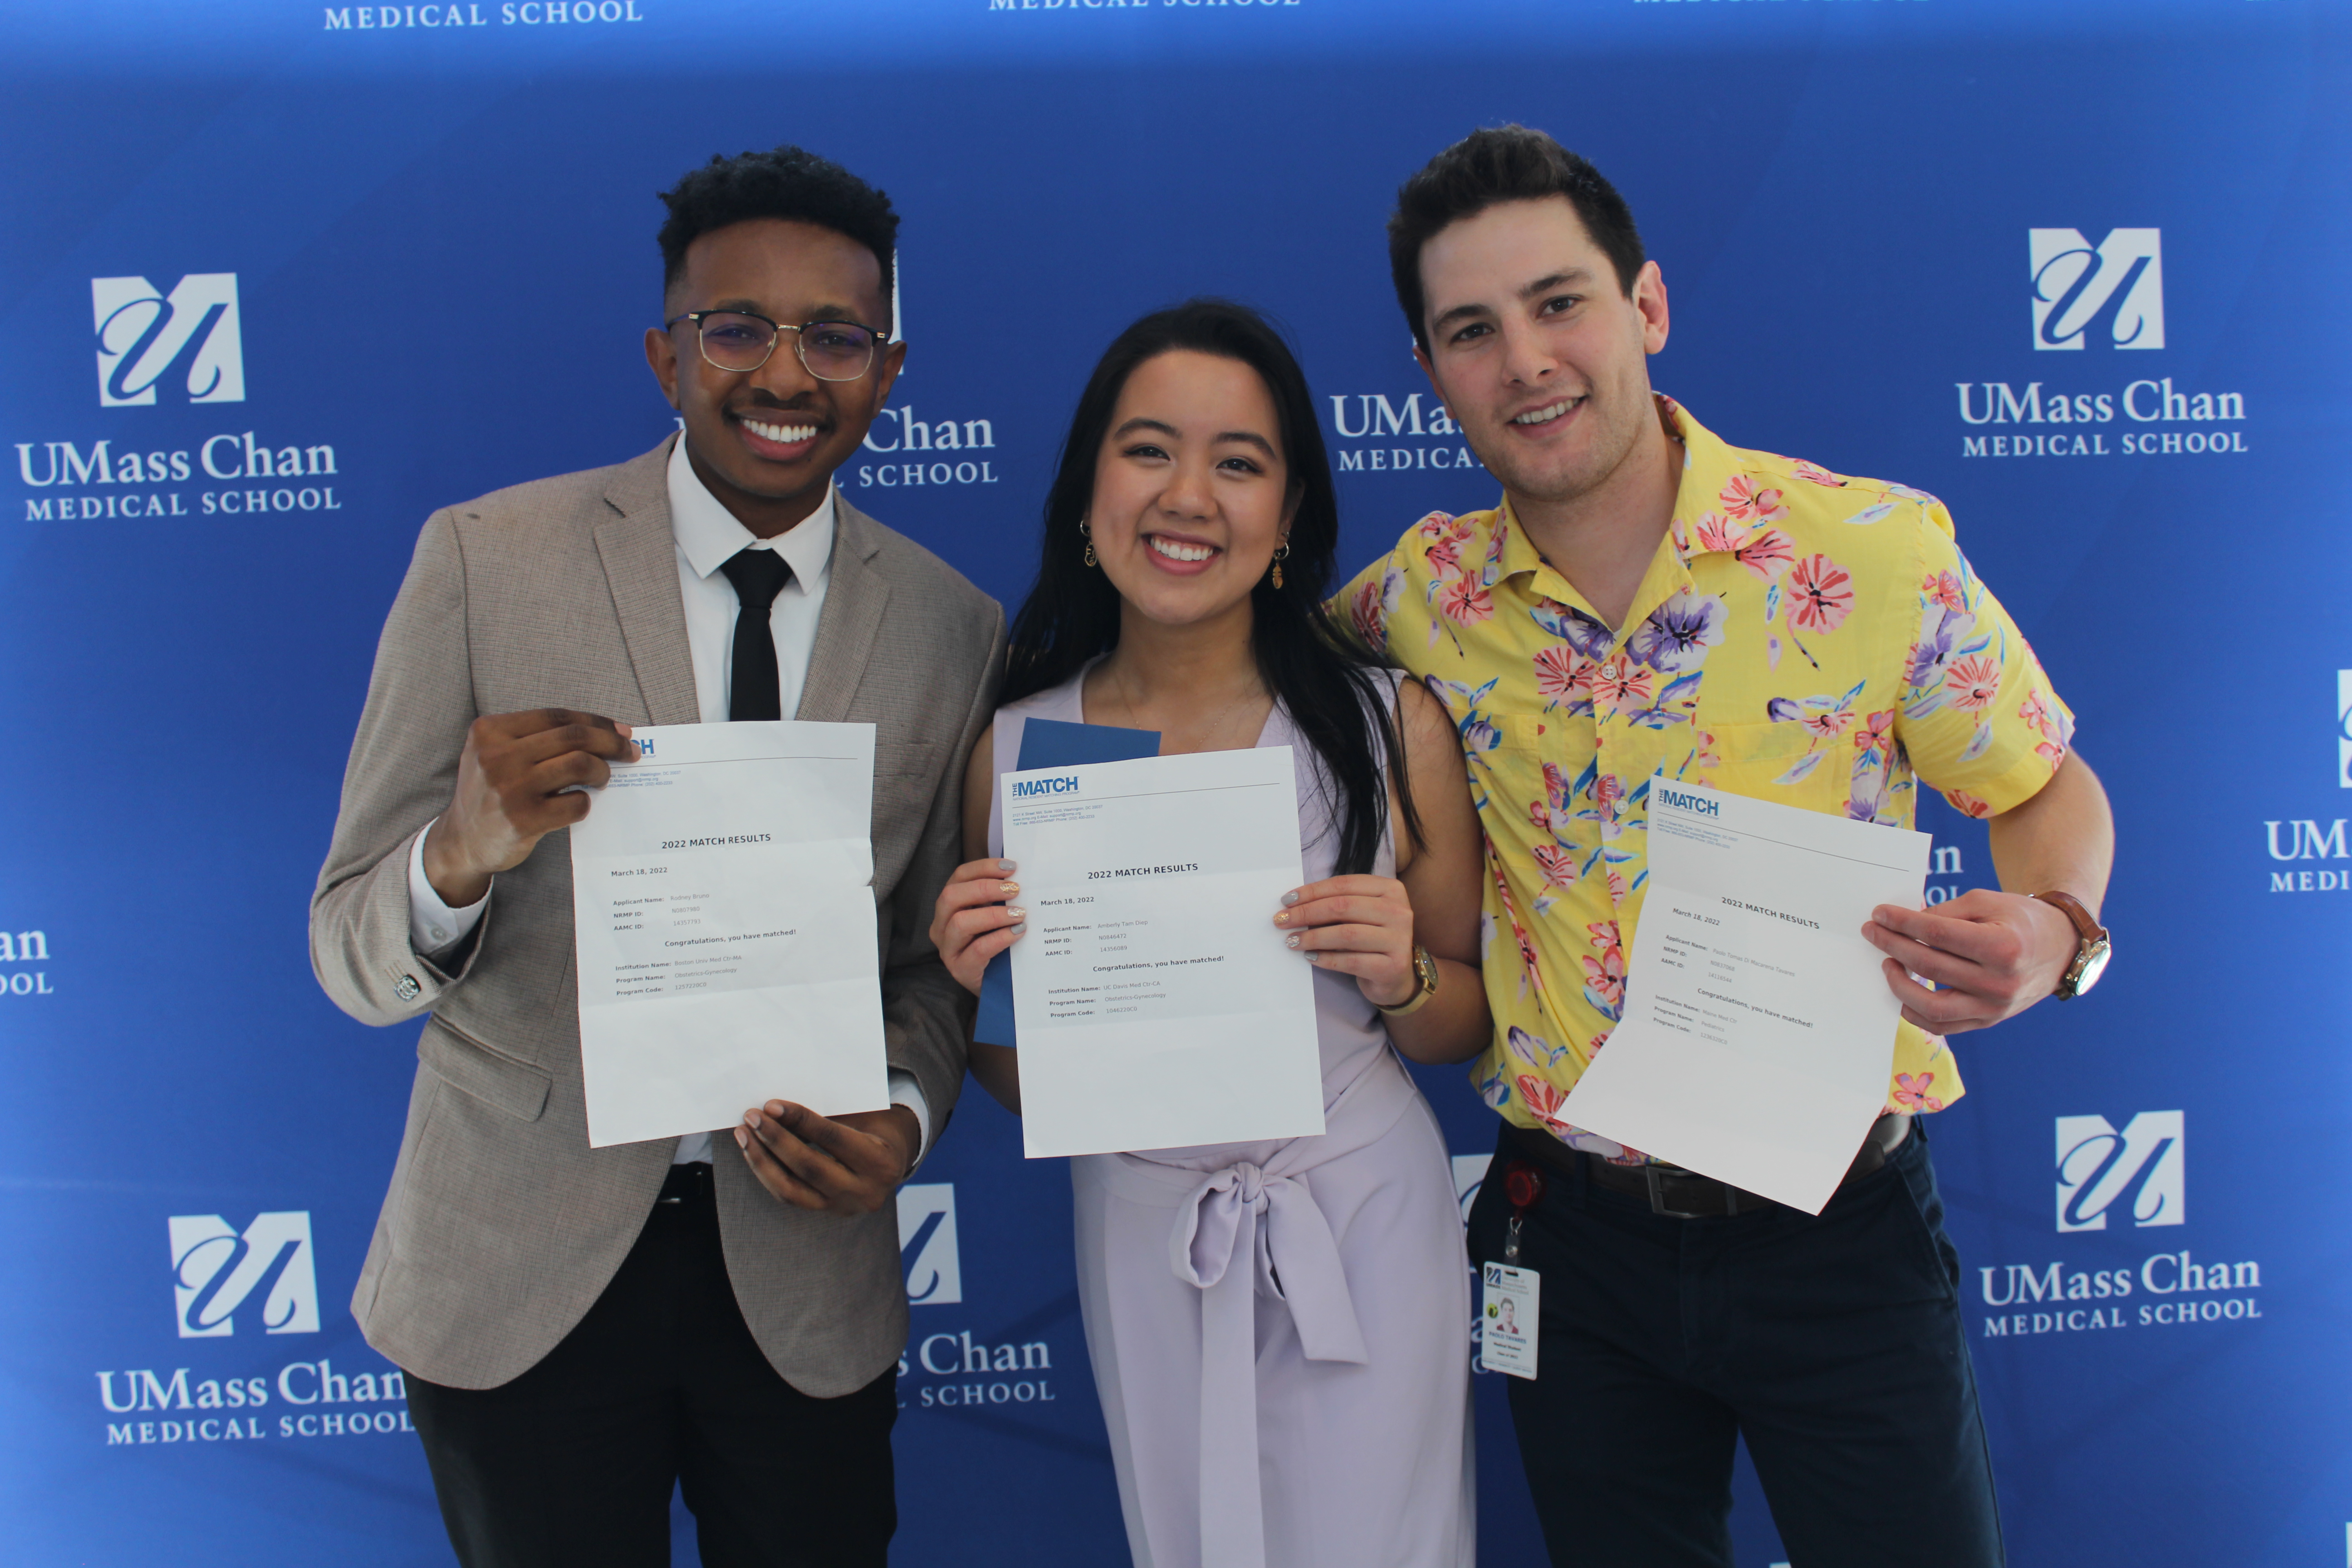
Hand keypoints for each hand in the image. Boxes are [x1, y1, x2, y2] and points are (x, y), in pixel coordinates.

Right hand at [421, 709, 637, 906]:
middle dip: (610, 742)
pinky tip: (578, 804)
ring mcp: (509, 788)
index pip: (556, 716)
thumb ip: (536, 739)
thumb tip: (606, 732)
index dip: (595, 721)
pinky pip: (576, 803)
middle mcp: (496, 756)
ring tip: (603, 778)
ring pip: (579, 764)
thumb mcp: (495, 753)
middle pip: (573, 737)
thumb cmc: (490, 792)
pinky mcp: (523, 820)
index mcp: (489, 731)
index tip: (622, 730)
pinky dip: (585, 802)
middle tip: (629, 751)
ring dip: (602, 771)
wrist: (461, 841)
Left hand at [733, 1100, 917, 1214]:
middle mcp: (864, 1191)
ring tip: (743, 1134)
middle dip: (775, 1140)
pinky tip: (754, 1152)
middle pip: (809, 1167)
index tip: (771, 1105)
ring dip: (762, 1160)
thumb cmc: (875, 1126)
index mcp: (880, 1162)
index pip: (833, 1139)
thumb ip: (827, 1116)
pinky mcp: (825, 1212)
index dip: (800, 1121)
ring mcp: (843, 1207)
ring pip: (792, 1190)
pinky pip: (789, 1195)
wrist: (892, 1161)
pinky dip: (768, 1173)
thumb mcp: (862, 1115)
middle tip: (751, 1117)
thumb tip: (776, 1110)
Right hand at [929, 858, 1022, 996]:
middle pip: (952, 896)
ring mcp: (947, 949)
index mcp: (948, 906)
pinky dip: (1000, 938)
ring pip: (960, 923)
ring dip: (993, 914)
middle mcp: (941, 925)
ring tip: (1019, 913)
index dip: (983, 868)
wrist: (995, 985)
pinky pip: (978, 949)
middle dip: (985, 888)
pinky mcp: (960, 969)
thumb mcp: (994, 916)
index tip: (1011, 867)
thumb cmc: (996, 944)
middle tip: (1015, 890)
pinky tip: (1018, 932)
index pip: (958, 877)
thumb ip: (999, 897)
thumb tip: (1021, 874)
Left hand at [1274, 874, 1417, 1008]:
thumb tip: (1294, 904)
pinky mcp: (1392, 966)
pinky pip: (1351, 961)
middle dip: (1307, 913)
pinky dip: (1326, 959)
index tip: (1286, 901)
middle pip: (1343, 907)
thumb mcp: (1360, 914)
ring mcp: (1399, 939)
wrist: (1396, 977)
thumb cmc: (1371, 939)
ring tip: (1292, 940)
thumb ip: (1338, 903)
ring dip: (1313, 937)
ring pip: (1346, 934)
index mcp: (1391, 890)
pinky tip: (1310, 957)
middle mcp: (1399, 911)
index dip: (1312, 891)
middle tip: (1281, 920)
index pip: (1344, 884)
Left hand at [1862, 888, 2081, 1033]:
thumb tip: (1903, 925)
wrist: (2060, 948)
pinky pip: (1943, 1026)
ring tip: (1888, 963)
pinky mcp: (1988, 1021)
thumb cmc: (2020, 920)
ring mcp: (1994, 1008)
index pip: (1937, 933)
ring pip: (1932, 1007)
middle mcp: (2000, 983)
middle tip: (1872, 932)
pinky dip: (1916, 1012)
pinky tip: (1903, 991)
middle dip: (1893, 946)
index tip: (1879, 914)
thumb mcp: (1986, 902)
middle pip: (1930, 965)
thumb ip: (1944, 913)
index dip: (1902, 922)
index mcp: (2003, 947)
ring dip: (1899, 985)